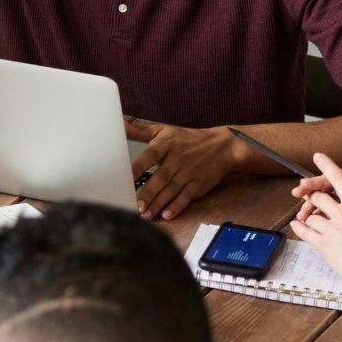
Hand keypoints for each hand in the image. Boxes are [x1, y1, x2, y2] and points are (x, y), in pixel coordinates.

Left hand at [127, 120, 243, 220]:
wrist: (222, 145)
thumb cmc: (185, 139)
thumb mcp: (163, 131)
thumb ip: (138, 131)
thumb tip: (118, 125)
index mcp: (166, 145)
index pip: (149, 156)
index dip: (137, 167)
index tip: (123, 178)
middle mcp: (177, 159)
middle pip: (161, 178)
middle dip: (148, 193)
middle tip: (134, 205)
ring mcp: (188, 173)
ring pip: (171, 190)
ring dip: (158, 204)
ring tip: (144, 215)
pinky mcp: (198, 184)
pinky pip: (186, 197)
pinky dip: (177, 206)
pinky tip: (167, 215)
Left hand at [286, 153, 341, 292]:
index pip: (339, 179)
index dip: (327, 166)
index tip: (318, 156)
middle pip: (319, 197)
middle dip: (314, 198)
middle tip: (313, 199)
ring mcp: (330, 230)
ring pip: (310, 215)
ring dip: (308, 216)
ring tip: (309, 218)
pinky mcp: (323, 245)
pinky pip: (303, 231)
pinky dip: (299, 227)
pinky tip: (298, 225)